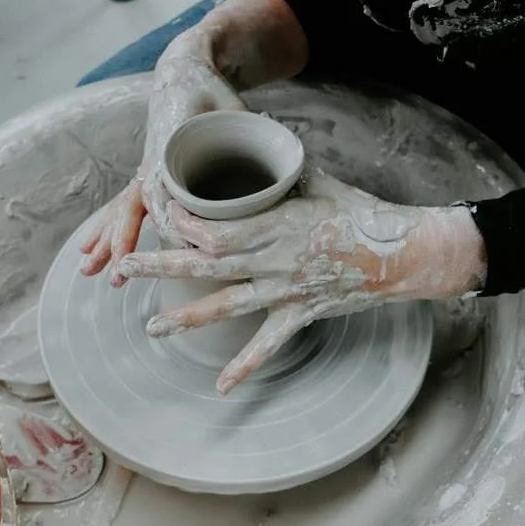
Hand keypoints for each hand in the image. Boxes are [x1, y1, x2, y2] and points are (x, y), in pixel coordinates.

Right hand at [79, 34, 243, 284]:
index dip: (171, 225)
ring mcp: (147, 169)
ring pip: (122, 209)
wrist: (185, 69)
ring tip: (88, 270)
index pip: (166, 195)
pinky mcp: (148, 175)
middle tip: (117, 274)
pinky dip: (108, 228)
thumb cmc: (211, 91)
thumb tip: (284, 169)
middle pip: (133, 206)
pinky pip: (124, 205)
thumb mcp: (234, 110)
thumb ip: (253, 136)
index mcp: (170, 147)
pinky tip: (93, 252)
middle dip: (123, 240)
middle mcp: (153, 162)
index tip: (179, 250)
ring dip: (106, 240)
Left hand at [117, 169, 487, 391]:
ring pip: (227, 305)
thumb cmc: (360, 210)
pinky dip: (245, 366)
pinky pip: (269, 343)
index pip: (215, 228)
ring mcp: (286, 290)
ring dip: (186, 317)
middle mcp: (273, 259)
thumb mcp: (316, 179)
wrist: (401, 251)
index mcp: (275, 223)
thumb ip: (279, 169)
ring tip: (151, 328)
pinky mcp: (301, 312)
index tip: (157, 213)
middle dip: (161, 266)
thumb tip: (255, 140)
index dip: (181, 224)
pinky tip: (220, 385)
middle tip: (123, 269)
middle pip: (205, 265)